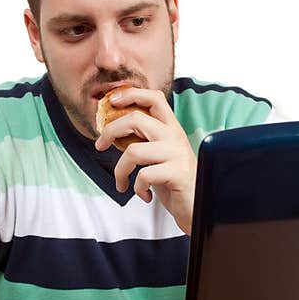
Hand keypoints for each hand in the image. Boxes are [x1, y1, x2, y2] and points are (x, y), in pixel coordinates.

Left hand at [94, 87, 196, 234]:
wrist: (198, 205)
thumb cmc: (173, 181)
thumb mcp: (157, 156)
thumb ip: (142, 141)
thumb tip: (111, 131)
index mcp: (171, 128)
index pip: (154, 98)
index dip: (131, 94)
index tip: (112, 101)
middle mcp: (175, 136)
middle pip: (135, 119)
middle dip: (110, 131)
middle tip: (100, 146)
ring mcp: (177, 154)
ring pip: (133, 151)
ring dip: (119, 171)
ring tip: (122, 183)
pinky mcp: (177, 173)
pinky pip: (143, 175)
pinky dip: (136, 188)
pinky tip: (144, 194)